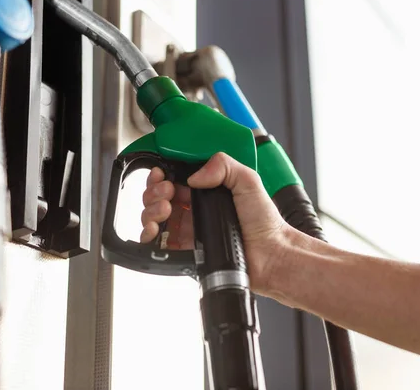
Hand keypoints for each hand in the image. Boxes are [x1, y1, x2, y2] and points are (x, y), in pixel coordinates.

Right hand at [141, 152, 290, 291]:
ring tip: (164, 210)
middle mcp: (195, 210)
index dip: (162, 176)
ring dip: (150, 211)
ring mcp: (189, 231)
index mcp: (207, 191)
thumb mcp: (248, 181)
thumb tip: (194, 175)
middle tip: (166, 193)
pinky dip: (148, 236)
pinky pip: (159, 244)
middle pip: (159, 197)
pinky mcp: (186, 251)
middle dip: (154, 192)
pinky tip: (154, 230)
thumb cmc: (265, 223)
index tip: (162, 175)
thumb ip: (224, 165)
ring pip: (155, 218)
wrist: (271, 254)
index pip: (174, 179)